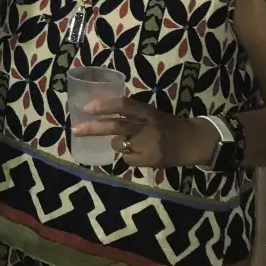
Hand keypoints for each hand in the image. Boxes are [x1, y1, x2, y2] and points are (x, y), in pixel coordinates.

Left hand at [73, 96, 218, 169]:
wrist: (190, 142)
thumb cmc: (165, 125)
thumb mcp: (150, 113)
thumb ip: (130, 114)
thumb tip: (99, 113)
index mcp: (147, 111)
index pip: (124, 105)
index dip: (105, 105)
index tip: (87, 107)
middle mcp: (146, 127)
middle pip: (116, 126)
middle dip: (93, 128)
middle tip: (76, 130)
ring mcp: (148, 145)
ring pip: (119, 145)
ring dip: (120, 143)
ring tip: (136, 142)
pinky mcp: (148, 160)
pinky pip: (127, 159)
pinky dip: (130, 156)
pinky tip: (143, 153)